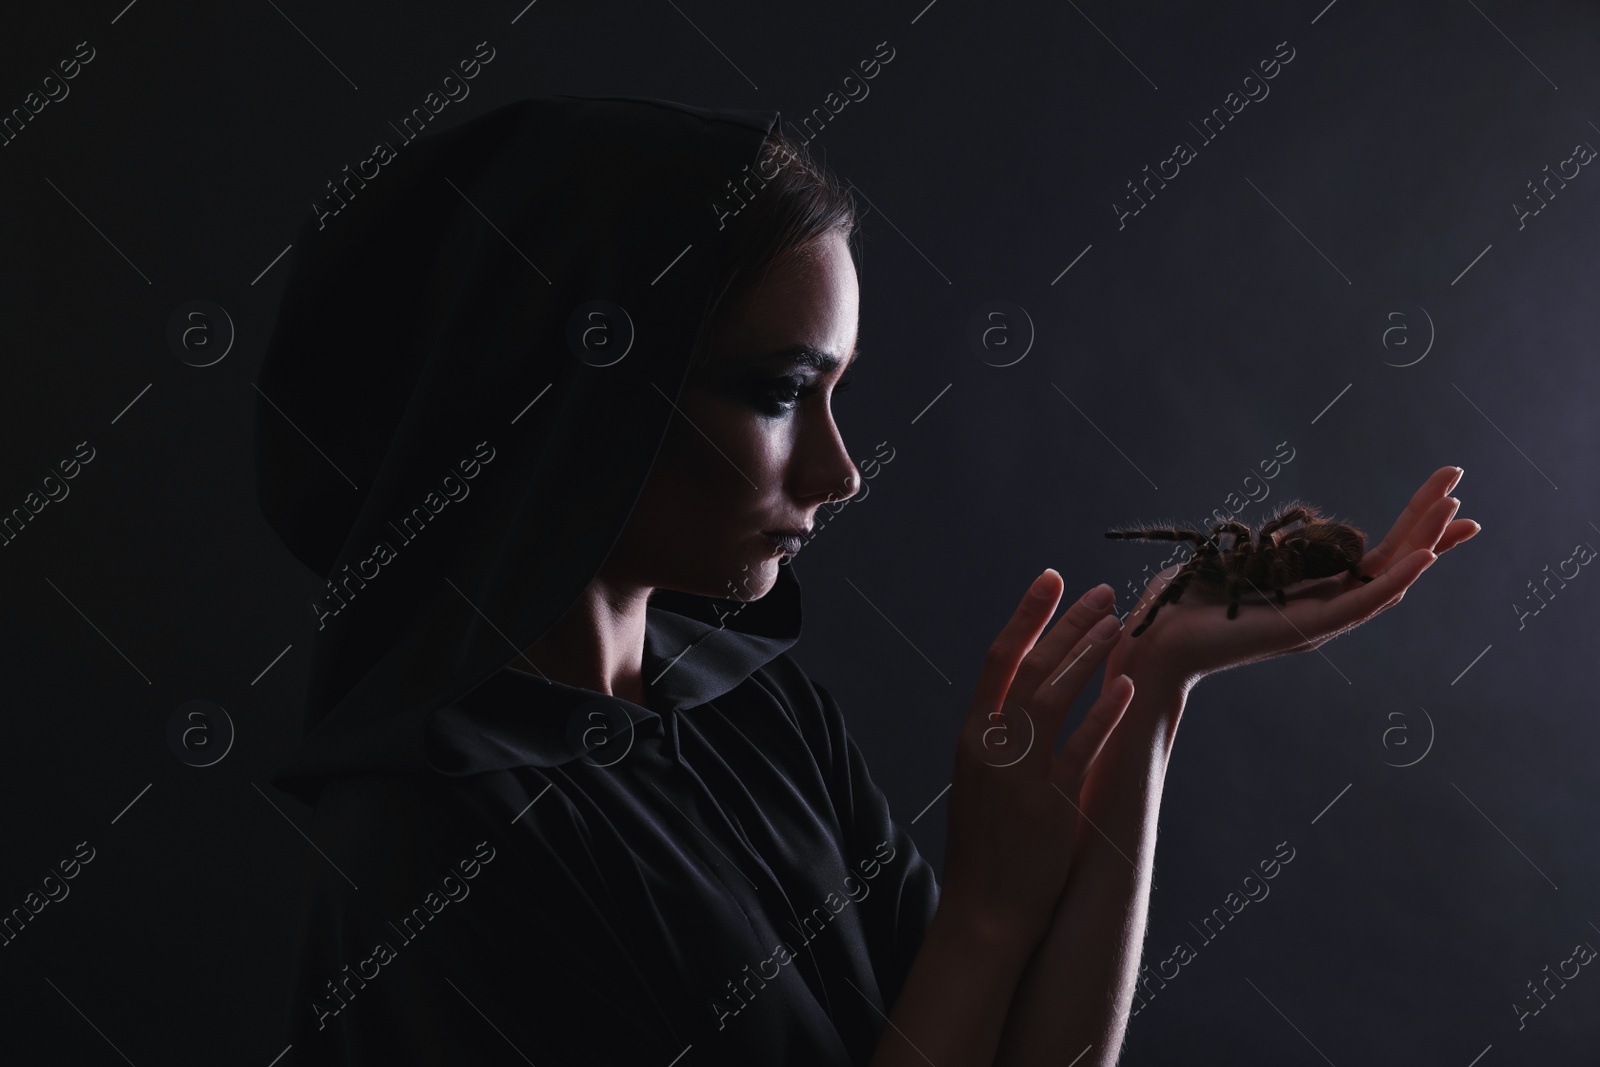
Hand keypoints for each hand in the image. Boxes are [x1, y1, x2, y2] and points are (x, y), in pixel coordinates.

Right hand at [940, 570, 1138, 950]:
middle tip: (1101, 591)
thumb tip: (1025, 698)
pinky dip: (1104, 713)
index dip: (1026, 615)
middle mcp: (989, 746)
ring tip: (1119, 624)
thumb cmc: (987, 848)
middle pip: (1028, 665)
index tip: (1050, 579)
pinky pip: (1080, 747)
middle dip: (1067, 622)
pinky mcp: (1049, 803)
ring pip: (1052, 695)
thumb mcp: (979, 781)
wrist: (984, 912)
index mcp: (971, 736)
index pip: (997, 658)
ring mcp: (1018, 773)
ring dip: (1087, 653)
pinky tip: (1127, 687)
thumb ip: (998, 739)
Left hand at [1103, 466, 1481, 692]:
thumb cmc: (1189, 601)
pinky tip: (1424, 557)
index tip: (1450, 500)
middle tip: (1460, 480)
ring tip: (1456, 510)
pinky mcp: (1307, 628)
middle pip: (1394, 561)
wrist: (1158, 641)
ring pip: (1388, 579)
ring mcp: (1322, 620)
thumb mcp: (1242, 562)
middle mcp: (1328, 607)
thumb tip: (1287, 530)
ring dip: (1425, 542)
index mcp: (1316, 590)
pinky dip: (1395, 579)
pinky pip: (1362, 603)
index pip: (1377, 556)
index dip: (1414, 528)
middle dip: (1430, 521)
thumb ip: (1273, 550)